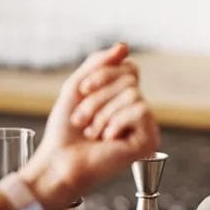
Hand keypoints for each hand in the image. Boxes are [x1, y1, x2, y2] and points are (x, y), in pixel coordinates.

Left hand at [18, 43, 159, 209]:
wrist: (59, 162)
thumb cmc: (65, 131)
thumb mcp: (78, 86)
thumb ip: (99, 63)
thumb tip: (124, 46)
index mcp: (123, 97)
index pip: (129, 67)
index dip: (104, 73)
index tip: (83, 89)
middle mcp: (137, 109)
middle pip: (130, 80)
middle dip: (98, 97)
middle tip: (82, 119)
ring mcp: (145, 125)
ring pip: (132, 94)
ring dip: (102, 113)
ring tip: (92, 132)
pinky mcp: (149, 140)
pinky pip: (140, 110)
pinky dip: (117, 122)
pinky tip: (108, 139)